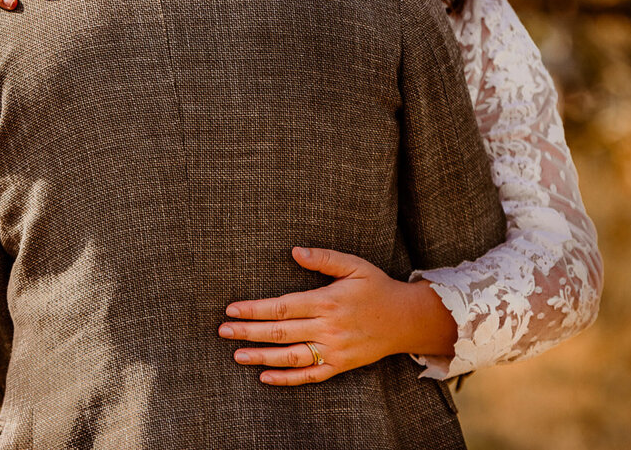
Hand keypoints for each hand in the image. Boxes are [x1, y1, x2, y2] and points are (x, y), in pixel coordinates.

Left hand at [217, 247, 455, 385]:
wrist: (407, 320)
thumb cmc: (377, 288)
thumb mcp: (354, 265)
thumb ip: (324, 258)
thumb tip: (294, 252)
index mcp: (328, 301)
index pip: (283, 306)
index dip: (255, 309)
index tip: (231, 309)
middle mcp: (329, 327)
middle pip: (281, 332)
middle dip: (249, 332)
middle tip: (223, 331)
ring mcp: (334, 350)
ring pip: (291, 356)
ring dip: (261, 357)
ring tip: (237, 355)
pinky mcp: (341, 365)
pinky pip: (310, 375)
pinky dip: (287, 378)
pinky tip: (265, 377)